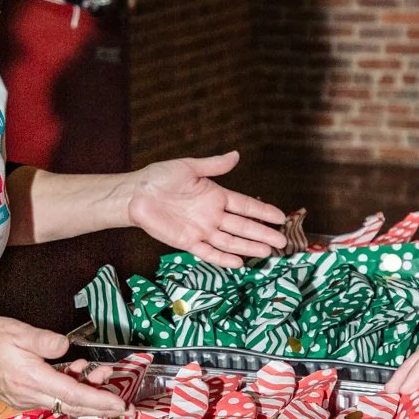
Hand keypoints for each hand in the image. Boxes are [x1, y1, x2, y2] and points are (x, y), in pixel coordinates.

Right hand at [0, 318, 129, 415]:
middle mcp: (30, 395)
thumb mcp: (18, 332)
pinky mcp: (24, 397)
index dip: (99, 401)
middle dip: (100, 405)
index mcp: (32, 379)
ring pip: (64, 403)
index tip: (119, 405)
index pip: (73, 395)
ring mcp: (26, 399)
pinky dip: (70, 390)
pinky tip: (77, 373)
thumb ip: (46, 341)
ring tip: (100, 374)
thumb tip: (66, 347)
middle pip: (73, 406)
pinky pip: (53, 398)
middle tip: (123, 403)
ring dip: (86, 393)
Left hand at [124, 151, 286, 267]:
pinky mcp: (188, 242)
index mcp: (216, 196)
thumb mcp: (189, 167)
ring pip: (230, 241)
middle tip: (282, 242)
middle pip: (243, 226)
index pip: (245, 205)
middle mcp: (212, 215)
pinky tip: (238, 263)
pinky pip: (209, 252)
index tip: (281, 217)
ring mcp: (202, 230)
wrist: (136, 194)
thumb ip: (213, 165)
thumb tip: (236, 155)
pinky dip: (223, 258)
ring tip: (267, 253)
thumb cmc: (160, 177)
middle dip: (263, 234)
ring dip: (248, 247)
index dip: (263, 212)